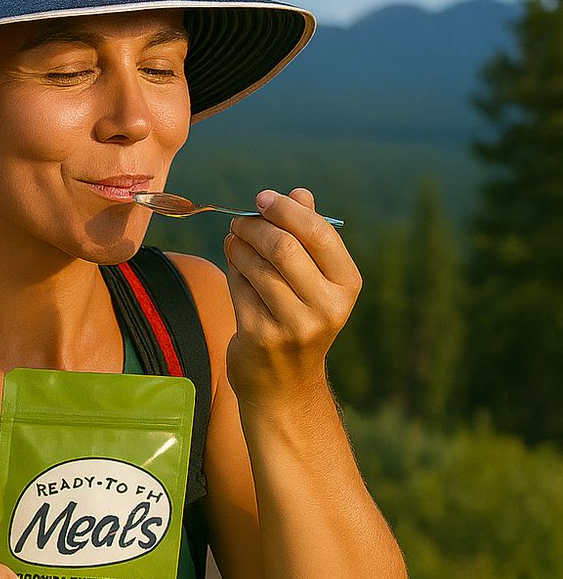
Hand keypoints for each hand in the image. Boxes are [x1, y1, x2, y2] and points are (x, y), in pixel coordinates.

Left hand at [222, 187, 360, 407]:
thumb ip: (308, 235)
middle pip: (283, 247)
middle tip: (239, 221)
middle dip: (254, 226)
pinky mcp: (261, 336)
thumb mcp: (316, 280)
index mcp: (346, 285)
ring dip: (238, 246)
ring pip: (256, 266)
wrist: (285, 385)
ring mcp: (293, 325)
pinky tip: (234, 266)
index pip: (318, 233)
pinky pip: (239, 287)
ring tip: (234, 241)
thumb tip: (299, 193)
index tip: (262, 199)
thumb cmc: (300, 319)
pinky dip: (232, 270)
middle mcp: (326, 307)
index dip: (285, 209)